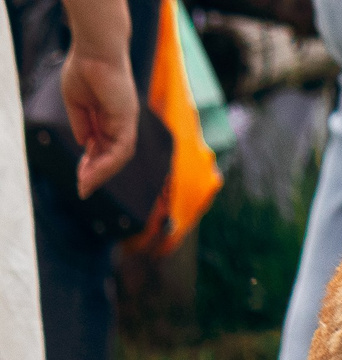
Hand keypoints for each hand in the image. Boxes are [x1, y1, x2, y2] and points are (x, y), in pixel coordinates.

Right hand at [61, 45, 139, 196]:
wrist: (94, 52)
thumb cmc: (83, 70)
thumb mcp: (77, 103)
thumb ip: (82, 124)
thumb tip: (86, 145)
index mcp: (107, 119)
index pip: (102, 148)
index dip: (91, 164)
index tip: (81, 177)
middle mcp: (120, 124)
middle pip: (111, 156)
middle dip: (97, 173)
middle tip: (83, 189)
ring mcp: (125, 123)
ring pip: (117, 157)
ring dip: (101, 173)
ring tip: (86, 185)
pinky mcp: (127, 121)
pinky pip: (121, 148)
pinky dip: (108, 162)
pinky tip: (94, 171)